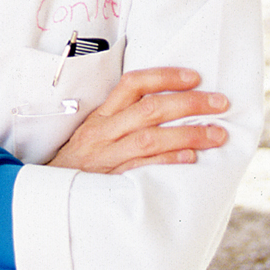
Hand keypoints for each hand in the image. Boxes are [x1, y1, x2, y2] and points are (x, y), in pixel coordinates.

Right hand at [47, 67, 228, 172]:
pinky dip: (167, 162)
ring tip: (217, 134)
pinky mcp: (110, 181)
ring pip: (151, 138)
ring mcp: (107, 156)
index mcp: (102, 115)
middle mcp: (104, 131)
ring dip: (188, 134)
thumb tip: (164, 105)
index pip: (133, 84)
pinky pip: (142, 168)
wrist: (49, 192)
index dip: (164, 77)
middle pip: (150, 109)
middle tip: (221, 103)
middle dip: (189, 103)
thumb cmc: (79, 161)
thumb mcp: (94, 132)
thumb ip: (121, 118)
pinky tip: (191, 159)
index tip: (195, 77)